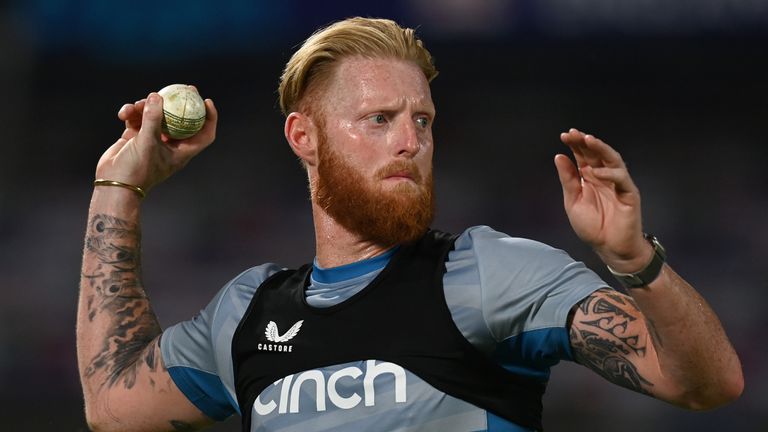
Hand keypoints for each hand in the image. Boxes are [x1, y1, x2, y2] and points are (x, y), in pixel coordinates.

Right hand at [95, 91, 217, 192]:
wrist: (113, 185)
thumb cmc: (136, 170)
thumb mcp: (147, 142)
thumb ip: (153, 119)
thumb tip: (156, 96)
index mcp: (181, 151)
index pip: (203, 134)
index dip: (209, 117)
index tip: (206, 101)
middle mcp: (169, 145)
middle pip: (180, 120)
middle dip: (179, 103)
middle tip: (179, 87)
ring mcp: (152, 140)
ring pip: (155, 116)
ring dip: (146, 107)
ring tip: (136, 105)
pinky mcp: (135, 138)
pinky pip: (137, 119)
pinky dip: (131, 114)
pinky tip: (124, 113)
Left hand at [554, 128, 652, 272]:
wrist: (609, 248)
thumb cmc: (593, 227)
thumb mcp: (573, 202)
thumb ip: (568, 180)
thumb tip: (559, 157)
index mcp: (590, 178)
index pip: (583, 156)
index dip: (575, 144)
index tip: (565, 135)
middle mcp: (605, 177)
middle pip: (597, 154)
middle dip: (585, 142)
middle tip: (573, 133)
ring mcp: (618, 184)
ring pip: (612, 159)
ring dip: (600, 148)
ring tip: (587, 140)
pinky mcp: (629, 194)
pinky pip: (621, 179)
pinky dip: (609, 173)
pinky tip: (594, 172)